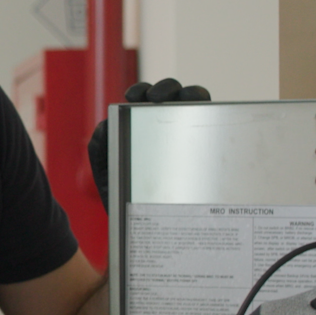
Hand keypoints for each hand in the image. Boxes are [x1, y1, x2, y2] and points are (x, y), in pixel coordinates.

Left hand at [88, 79, 211, 208]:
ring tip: (181, 100)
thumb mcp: (105, 168)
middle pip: (175, 94)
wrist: (141, 226)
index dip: (141, 90)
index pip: (146, 97)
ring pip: (199, 104)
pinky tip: (204, 121)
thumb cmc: (122, 194)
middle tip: (155, 98)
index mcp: (143, 124)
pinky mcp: (208, 152)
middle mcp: (169, 126)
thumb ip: (99, 145)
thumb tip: (105, 124)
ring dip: (192, 94)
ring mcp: (191, 136)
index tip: (132, 97)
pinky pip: (216, 130)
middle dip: (167, 87)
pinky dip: (213, 117)